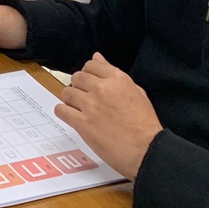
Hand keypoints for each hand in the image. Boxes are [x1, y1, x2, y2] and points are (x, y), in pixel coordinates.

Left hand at [54, 53, 161, 179]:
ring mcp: (91, 106)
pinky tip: (71, 116)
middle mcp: (102, 89)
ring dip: (70, 100)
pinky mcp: (83, 123)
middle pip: (77, 78)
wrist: (147, 150)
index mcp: (117, 79)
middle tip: (85, 98)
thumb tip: (97, 56)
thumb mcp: (137, 93)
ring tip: (79, 108)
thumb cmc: (145, 125)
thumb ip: (114, 73)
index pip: (91, 65)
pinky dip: (63, 112)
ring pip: (67, 93)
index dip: (89, 74)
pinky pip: (62, 110)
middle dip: (79, 86)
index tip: (90, 82)